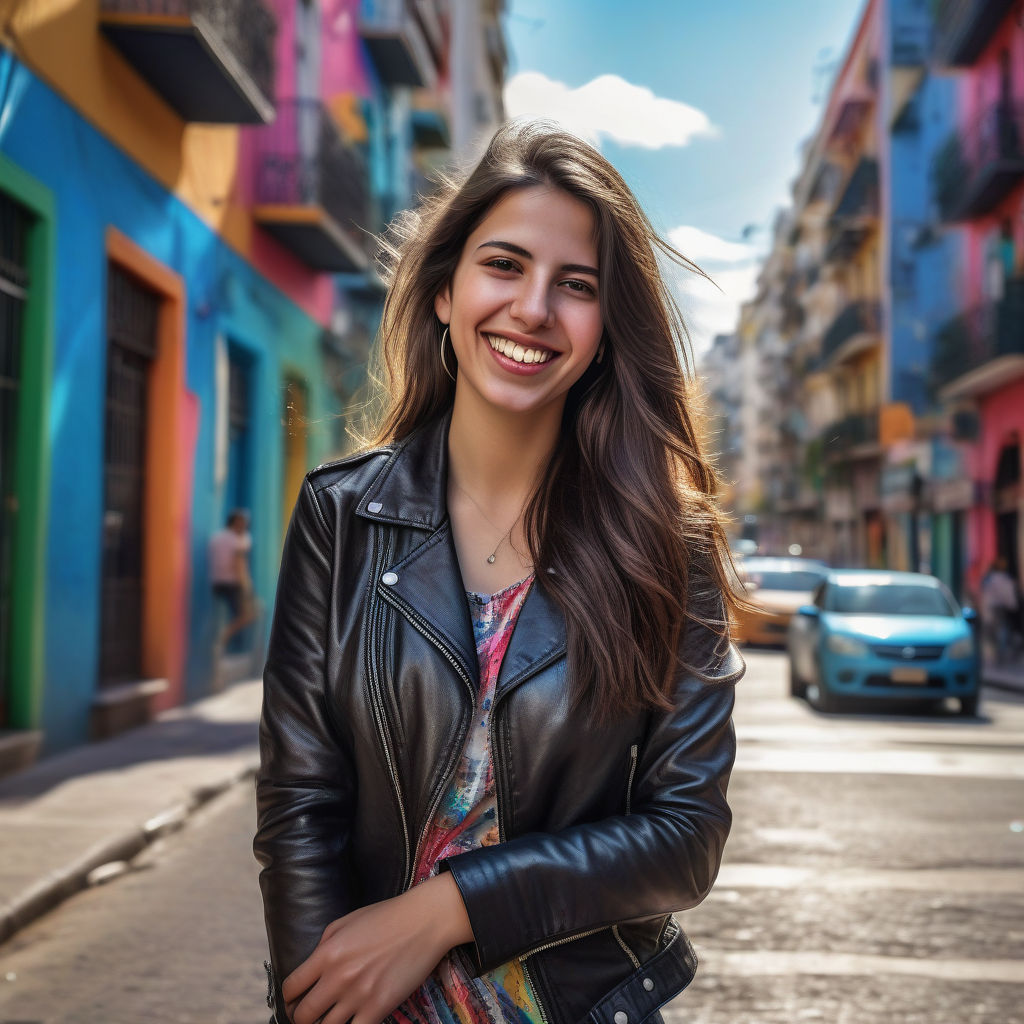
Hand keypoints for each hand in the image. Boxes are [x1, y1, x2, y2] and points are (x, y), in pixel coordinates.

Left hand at [282, 873, 473, 1023]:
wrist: (423, 921)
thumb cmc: (386, 917)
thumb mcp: (346, 921)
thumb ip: (324, 945)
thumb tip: (311, 969)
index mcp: (327, 953)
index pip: (291, 988)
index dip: (289, 999)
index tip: (294, 1001)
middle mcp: (338, 977)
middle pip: (303, 1016)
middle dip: (301, 1019)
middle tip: (309, 1016)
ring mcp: (358, 995)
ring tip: (331, 1018)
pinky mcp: (379, 1007)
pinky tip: (353, 1022)